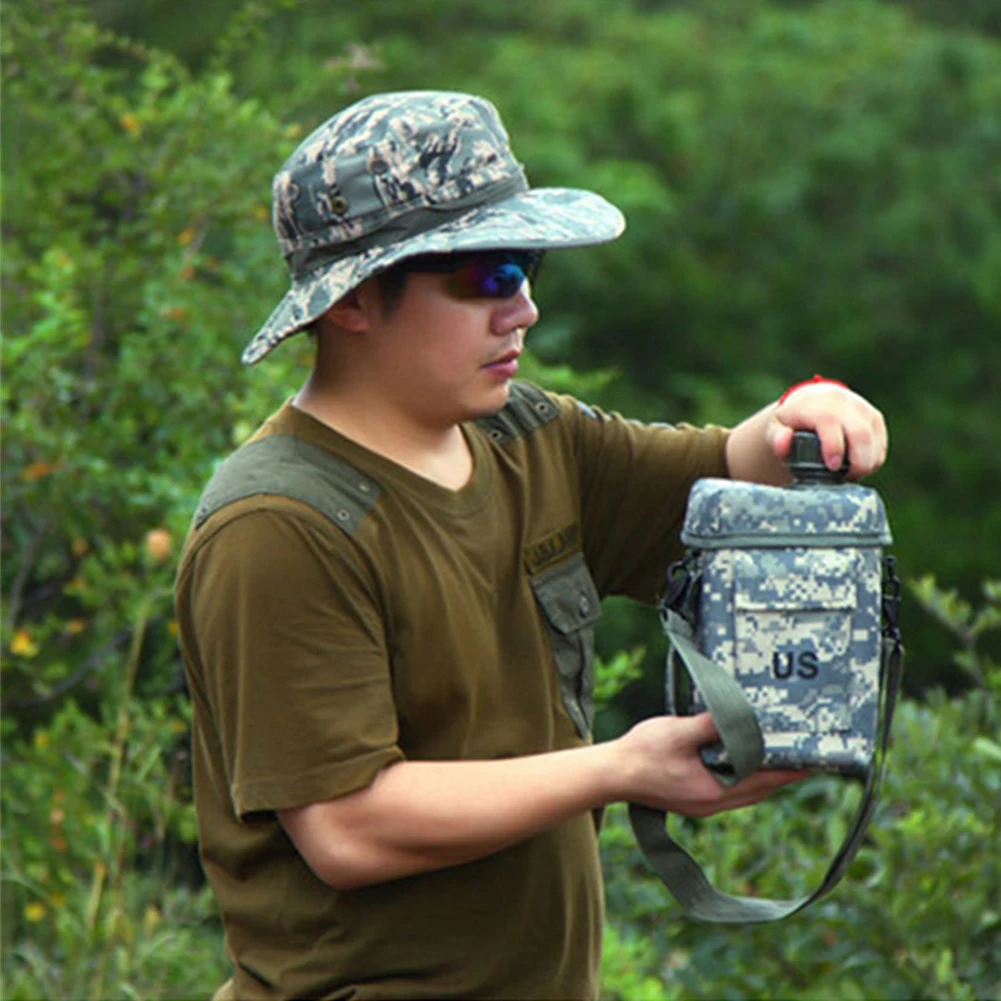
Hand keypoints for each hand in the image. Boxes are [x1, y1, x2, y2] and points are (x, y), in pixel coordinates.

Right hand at [614, 713, 808, 817]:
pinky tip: (745, 761)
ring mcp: (703, 802)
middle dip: (783, 773)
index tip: (814, 761)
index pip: (763, 781)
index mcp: (713, 791)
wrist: (610, 774)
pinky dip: (745, 775)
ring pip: (747, 791)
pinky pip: (731, 788)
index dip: (790, 771)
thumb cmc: (640, 754)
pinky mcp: (694, 797)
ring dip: (765, 775)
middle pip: (760, 789)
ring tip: (784, 757)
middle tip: (807, 756)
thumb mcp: (677, 731)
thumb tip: (736, 716)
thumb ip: (708, 725)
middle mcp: (713, 802)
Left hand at [768, 382, 887, 478]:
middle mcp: (843, 403)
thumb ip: (777, 437)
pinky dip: (873, 461)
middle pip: (859, 433)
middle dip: (857, 462)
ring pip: (873, 440)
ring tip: (851, 476)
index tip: (832, 467)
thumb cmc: (792, 420)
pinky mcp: (874, 417)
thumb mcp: (777, 427)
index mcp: (818, 405)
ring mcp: (862, 409)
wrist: (812, 400)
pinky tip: (859, 468)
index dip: (834, 447)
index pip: (830, 422)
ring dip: (866, 464)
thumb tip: (782, 445)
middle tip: (846, 479)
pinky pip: (880, 443)